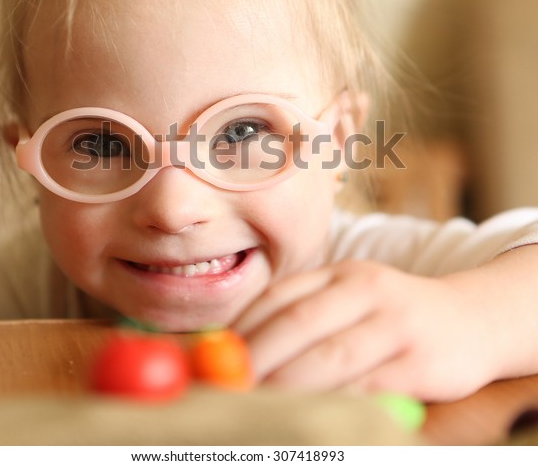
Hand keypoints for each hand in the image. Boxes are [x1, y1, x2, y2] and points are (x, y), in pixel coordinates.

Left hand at [233, 260, 498, 401]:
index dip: (243, 326)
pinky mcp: (421, 362)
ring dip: (288, 383)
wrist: (470, 319)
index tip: (214, 355)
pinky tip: (309, 411)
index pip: (281, 295)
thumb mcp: (350, 299)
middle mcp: (367, 289)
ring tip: (255, 402)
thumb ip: (301, 317)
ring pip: (333, 356)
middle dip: (257, 356)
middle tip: (225, 385)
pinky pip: (368, 387)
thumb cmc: (392, 315)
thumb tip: (235, 348)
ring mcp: (396, 323)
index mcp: (341, 273)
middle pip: (300, 321)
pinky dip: (334, 401)